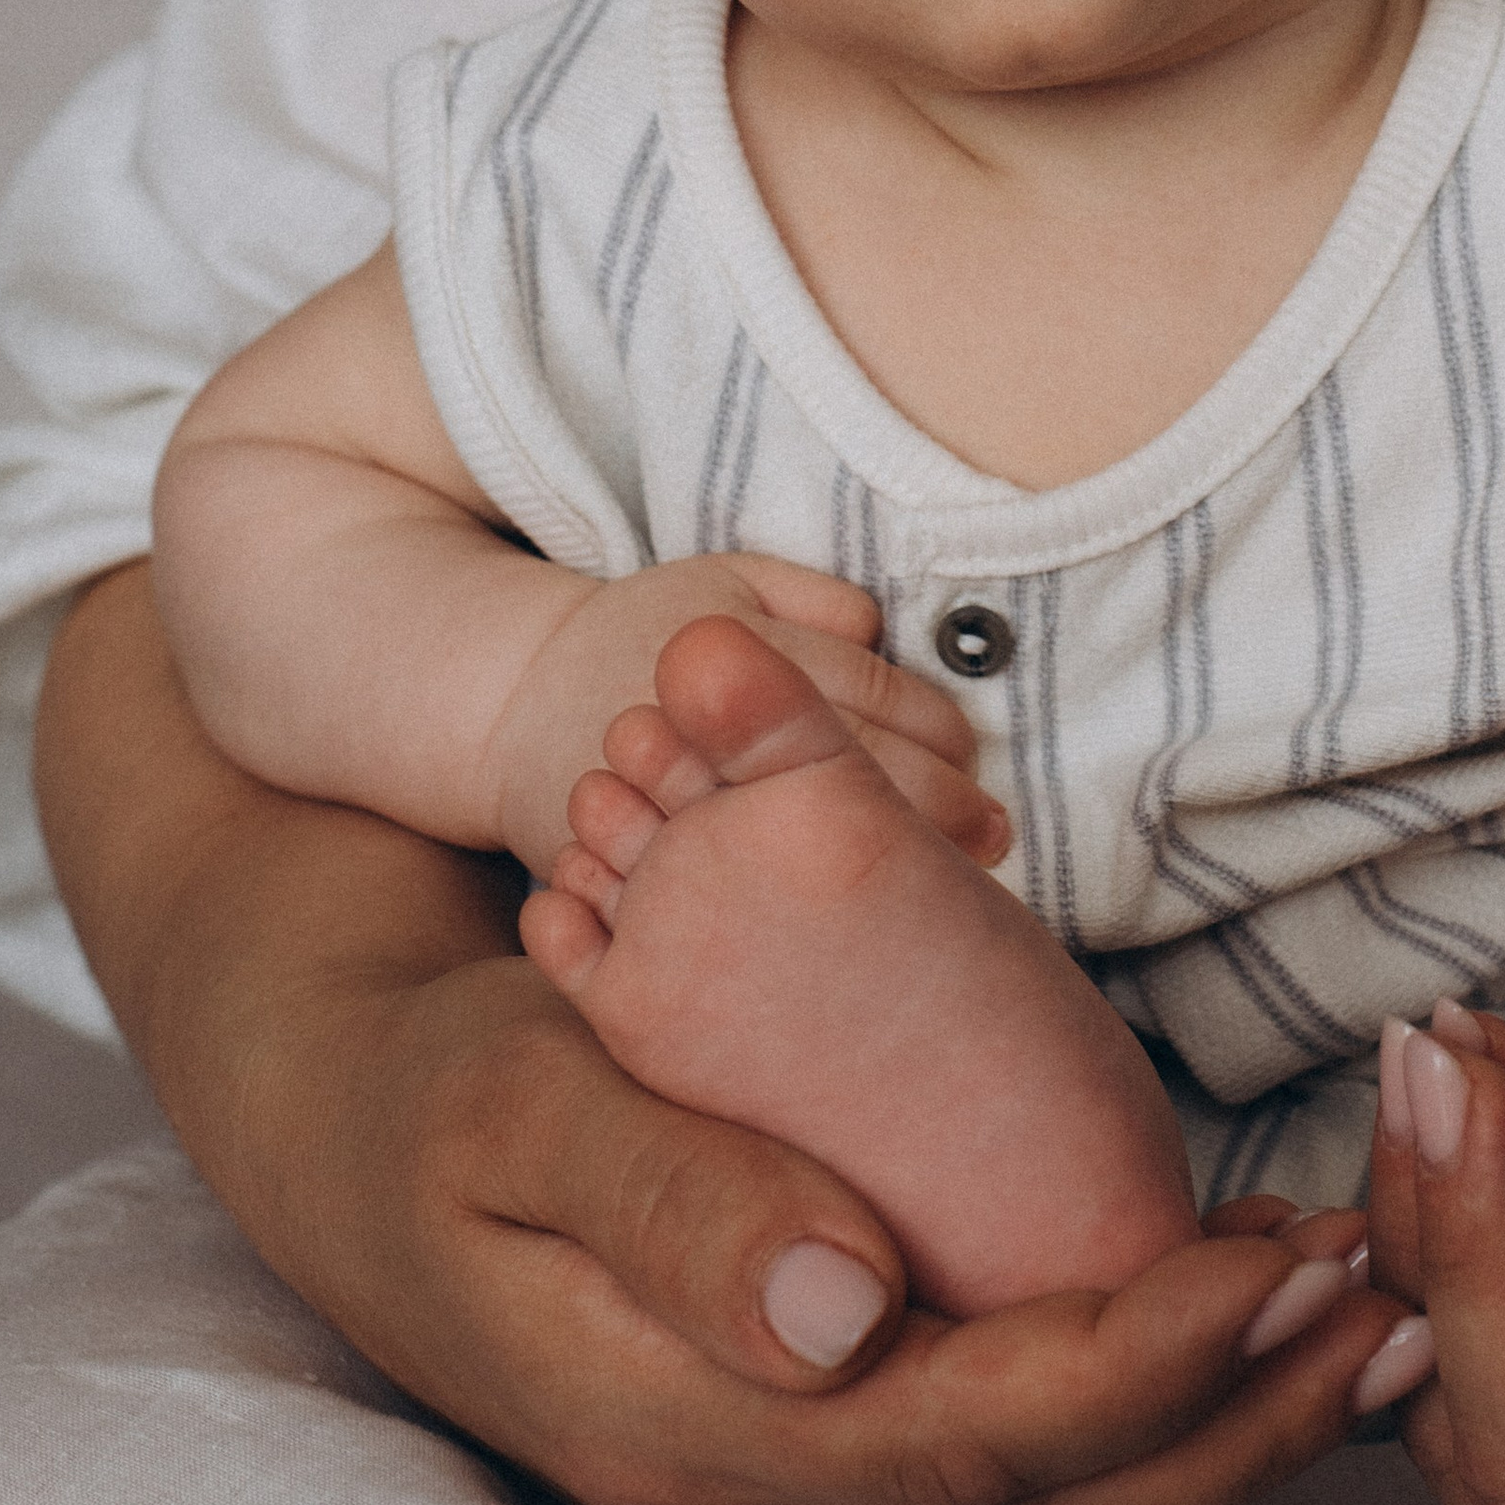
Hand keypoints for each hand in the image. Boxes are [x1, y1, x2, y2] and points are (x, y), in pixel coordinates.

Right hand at [305, 957, 1401, 1504]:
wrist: (347, 1123)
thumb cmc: (432, 1095)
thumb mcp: (514, 1110)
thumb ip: (665, 1199)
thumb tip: (838, 1309)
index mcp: (685, 1430)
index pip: (967, 1436)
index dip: (1144, 1367)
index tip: (1287, 1266)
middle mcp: (749, 1499)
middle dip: (1239, 1425)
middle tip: (1403, 1304)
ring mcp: (781, 1490)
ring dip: (1224, 1438)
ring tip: (1377, 1328)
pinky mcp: (814, 1440)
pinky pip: (1010, 1467)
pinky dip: (1149, 1413)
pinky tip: (1246, 1323)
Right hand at [491, 550, 1007, 876]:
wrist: (513, 710)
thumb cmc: (642, 635)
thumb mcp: (724, 583)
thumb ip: (812, 601)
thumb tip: (885, 635)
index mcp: (738, 656)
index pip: (871, 704)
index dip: (941, 739)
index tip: (976, 763)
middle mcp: (709, 738)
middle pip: (855, 783)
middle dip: (938, 814)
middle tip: (990, 837)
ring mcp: (673, 816)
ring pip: (805, 855)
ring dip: (880, 870)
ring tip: (935, 884)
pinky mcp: (641, 885)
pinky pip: (738, 909)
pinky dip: (799, 918)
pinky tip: (843, 920)